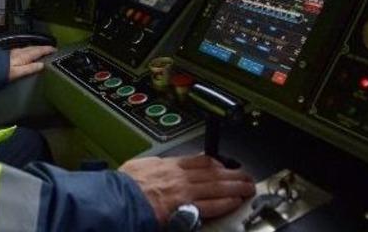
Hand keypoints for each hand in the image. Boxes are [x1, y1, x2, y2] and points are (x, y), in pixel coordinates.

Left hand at [8, 45, 55, 81]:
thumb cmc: (4, 72)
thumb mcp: (19, 72)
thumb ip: (30, 68)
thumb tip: (42, 65)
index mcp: (24, 56)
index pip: (39, 51)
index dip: (47, 49)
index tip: (55, 49)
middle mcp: (21, 51)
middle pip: (35, 48)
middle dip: (43, 48)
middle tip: (51, 49)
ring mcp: (16, 52)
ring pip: (30, 48)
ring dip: (37, 49)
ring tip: (43, 51)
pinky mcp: (12, 54)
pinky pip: (25, 50)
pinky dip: (31, 50)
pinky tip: (30, 53)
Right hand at [119, 155, 254, 224]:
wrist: (120, 200)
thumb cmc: (124, 187)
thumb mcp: (138, 167)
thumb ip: (152, 167)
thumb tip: (154, 168)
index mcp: (168, 165)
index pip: (197, 160)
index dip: (215, 162)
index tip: (223, 165)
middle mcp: (180, 176)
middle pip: (213, 172)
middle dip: (231, 173)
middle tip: (245, 175)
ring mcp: (185, 191)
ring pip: (217, 186)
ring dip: (235, 186)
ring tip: (247, 187)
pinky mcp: (187, 208)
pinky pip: (212, 204)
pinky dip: (225, 202)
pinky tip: (235, 202)